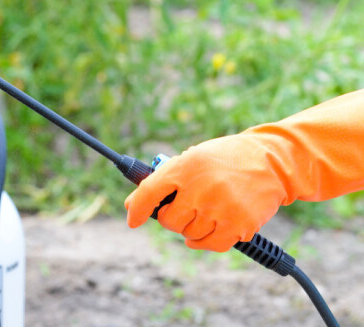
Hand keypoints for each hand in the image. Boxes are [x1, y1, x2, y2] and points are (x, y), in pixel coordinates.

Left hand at [124, 135, 287, 251]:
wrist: (271, 161)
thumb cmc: (223, 160)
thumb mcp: (191, 159)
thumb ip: (162, 180)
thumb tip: (132, 205)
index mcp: (185, 166)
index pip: (149, 192)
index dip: (137, 209)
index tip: (133, 220)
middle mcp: (201, 188)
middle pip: (169, 221)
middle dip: (172, 217)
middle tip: (185, 206)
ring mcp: (221, 208)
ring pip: (189, 235)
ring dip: (193, 228)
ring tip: (206, 209)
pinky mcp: (240, 224)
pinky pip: (211, 244)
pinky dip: (206, 241)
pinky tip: (210, 228)